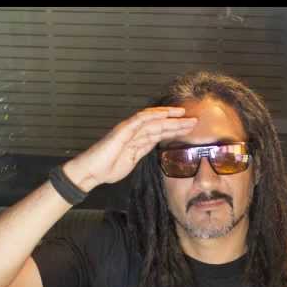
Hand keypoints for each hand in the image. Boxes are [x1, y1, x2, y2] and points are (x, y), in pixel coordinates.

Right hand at [63, 106, 198, 189]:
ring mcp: (129, 129)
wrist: (91, 172)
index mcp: (138, 140)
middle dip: (178, 123)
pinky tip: (166, 114)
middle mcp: (135, 132)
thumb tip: (156, 148)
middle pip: (160, 125)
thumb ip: (142, 152)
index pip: (160, 132)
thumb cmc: (108, 168)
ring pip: (154, 121)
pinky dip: (154, 115)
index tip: (190, 129)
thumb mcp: (132, 161)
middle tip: (195, 121)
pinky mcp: (123, 130)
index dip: (175, 130)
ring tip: (185, 116)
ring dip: (170, 118)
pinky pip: (140, 119)